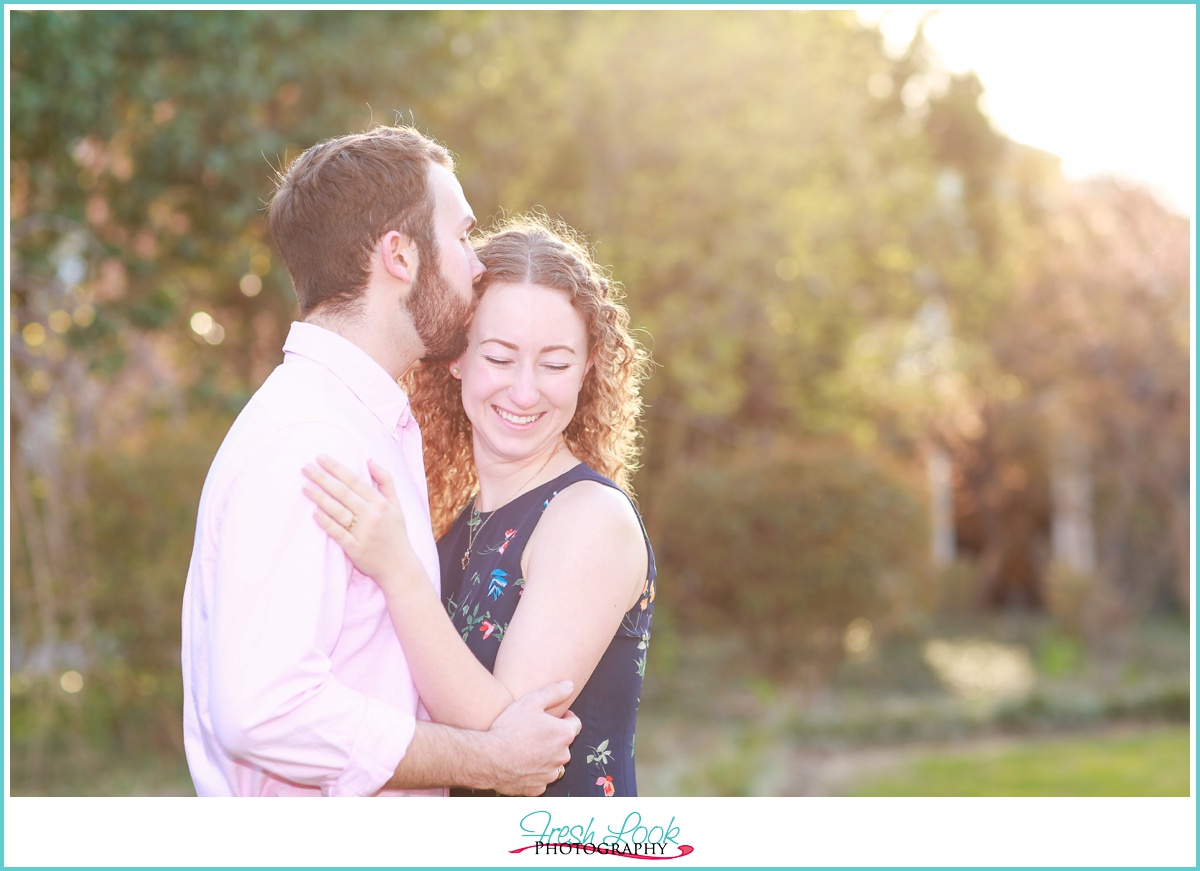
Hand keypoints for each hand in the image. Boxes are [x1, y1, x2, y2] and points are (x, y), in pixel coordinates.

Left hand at [302, 455, 419, 587]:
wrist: (400, 567)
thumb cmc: (395, 533)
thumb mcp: (396, 505)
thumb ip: (385, 481)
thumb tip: (370, 460)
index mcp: (381, 503)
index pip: (355, 481)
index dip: (337, 468)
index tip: (321, 458)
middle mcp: (372, 515)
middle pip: (344, 493)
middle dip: (323, 478)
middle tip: (306, 468)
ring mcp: (364, 532)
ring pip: (338, 511)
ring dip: (320, 498)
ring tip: (305, 487)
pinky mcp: (355, 548)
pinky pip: (338, 533)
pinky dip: (326, 522)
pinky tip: (314, 512)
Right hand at [485, 680, 581, 795]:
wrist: (489, 758)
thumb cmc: (510, 728)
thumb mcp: (531, 701)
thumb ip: (554, 692)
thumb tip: (570, 685)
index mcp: (564, 734)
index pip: (575, 723)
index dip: (565, 717)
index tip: (553, 717)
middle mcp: (562, 756)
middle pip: (563, 744)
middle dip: (553, 737)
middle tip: (534, 731)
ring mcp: (550, 774)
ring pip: (552, 762)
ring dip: (545, 756)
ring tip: (525, 747)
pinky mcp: (537, 788)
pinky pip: (540, 779)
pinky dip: (533, 772)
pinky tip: (520, 764)